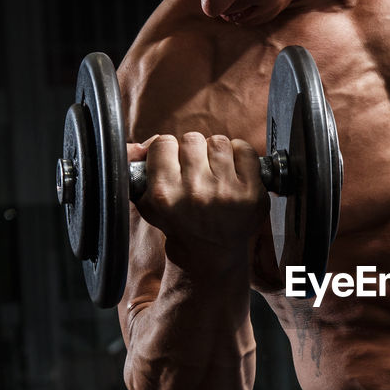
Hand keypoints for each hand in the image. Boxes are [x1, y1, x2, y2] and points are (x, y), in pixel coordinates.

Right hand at [129, 132, 266, 273]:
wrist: (211, 250)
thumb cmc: (179, 220)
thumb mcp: (147, 202)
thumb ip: (138, 168)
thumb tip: (144, 143)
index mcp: (165, 193)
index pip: (163, 143)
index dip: (169, 150)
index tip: (174, 162)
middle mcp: (195, 192)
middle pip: (192, 139)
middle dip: (194, 151)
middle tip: (196, 168)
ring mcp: (225, 192)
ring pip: (218, 142)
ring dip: (216, 152)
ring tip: (215, 170)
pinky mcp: (251, 193)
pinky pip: (245, 150)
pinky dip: (240, 154)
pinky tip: (233, 171)